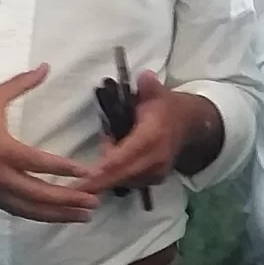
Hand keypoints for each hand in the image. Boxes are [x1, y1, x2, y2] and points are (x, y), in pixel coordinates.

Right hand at [0, 64, 98, 222]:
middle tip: (95, 201)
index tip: (87, 172)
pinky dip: (41, 216)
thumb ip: (20, 84)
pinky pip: (20, 212)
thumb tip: (46, 67)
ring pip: (31, 209)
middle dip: (68, 200)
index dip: (64, 169)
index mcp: (2, 150)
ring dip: (59, 214)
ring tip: (85, 216)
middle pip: (38, 194)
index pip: (38, 163)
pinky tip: (60, 217)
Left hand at [75, 71, 213, 196]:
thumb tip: (144, 76)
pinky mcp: (155, 180)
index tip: (84, 179)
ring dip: (105, 175)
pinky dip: (116, 177)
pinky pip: (129, 182)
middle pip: (120, 175)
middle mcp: (155, 159)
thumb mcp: (157, 93)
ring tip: (98, 158)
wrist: (189, 125)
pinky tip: (109, 165)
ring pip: (123, 181)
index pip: (124, 157)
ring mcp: (156, 172)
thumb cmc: (166, 108)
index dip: (103, 170)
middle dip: (97, 182)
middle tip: (74, 187)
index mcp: (153, 137)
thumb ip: (149, 86)